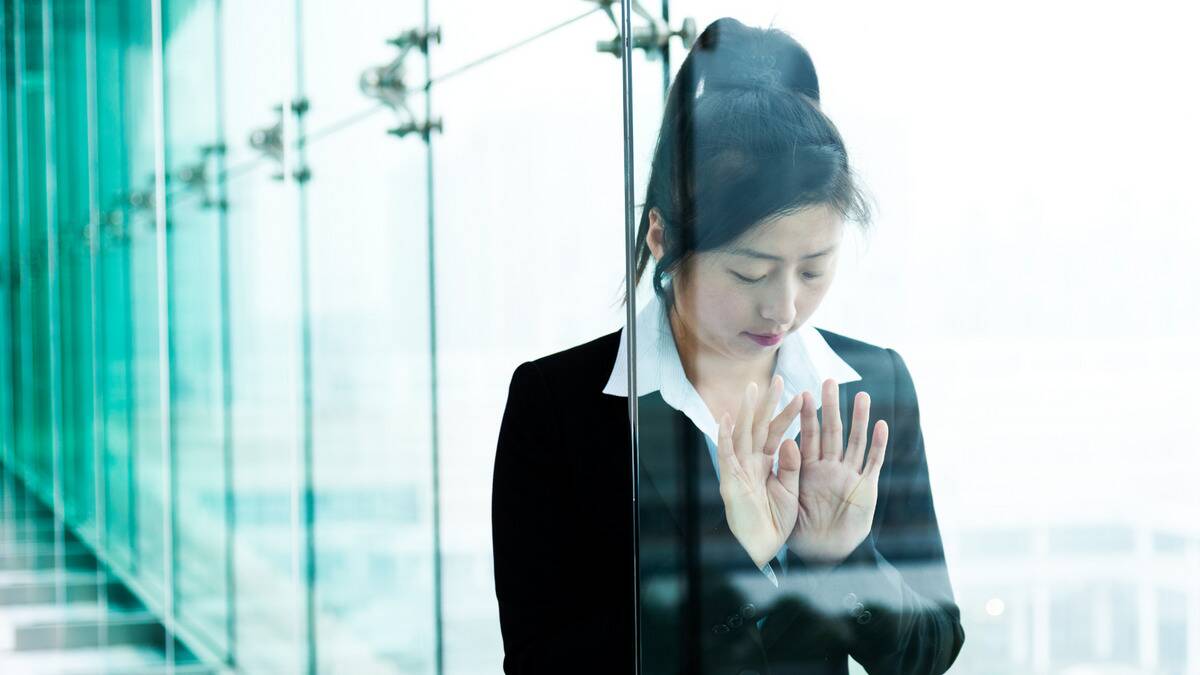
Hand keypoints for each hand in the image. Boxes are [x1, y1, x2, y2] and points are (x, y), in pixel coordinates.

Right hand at [716, 375, 804, 568]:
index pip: (777, 433)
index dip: (788, 415)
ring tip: (752, 389)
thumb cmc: (776, 520)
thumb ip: (791, 466)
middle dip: (769, 404)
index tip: (802, 396)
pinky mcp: (730, 480)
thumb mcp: (790, 489)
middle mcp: (751, 462)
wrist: (764, 547)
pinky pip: (726, 455)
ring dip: (746, 412)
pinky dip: (724, 437)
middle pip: (760, 427)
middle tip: (779, 379)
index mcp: (766, 463)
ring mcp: (739, 469)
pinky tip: (725, 418)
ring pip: (742, 435)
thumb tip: (792, 440)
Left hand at [786, 379, 888, 566]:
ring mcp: (849, 475)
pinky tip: (881, 425)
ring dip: (859, 419)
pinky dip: (877, 444)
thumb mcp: (788, 497)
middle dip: (832, 408)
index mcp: (809, 468)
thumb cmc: (801, 529)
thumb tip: (785, 441)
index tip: (803, 393)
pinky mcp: (866, 487)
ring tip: (862, 396)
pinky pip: (872, 463)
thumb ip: (788, 471)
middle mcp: (830, 467)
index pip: (807, 436)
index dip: (806, 416)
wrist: (822, 554)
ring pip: (855, 442)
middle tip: (830, 381)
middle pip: (832, 432)